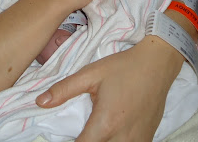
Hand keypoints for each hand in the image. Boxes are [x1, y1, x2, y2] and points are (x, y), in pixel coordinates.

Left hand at [36, 36, 183, 141]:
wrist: (158, 64)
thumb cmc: (123, 67)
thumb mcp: (91, 74)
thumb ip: (64, 89)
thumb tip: (40, 102)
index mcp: (106, 123)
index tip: (67, 137)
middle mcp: (123, 138)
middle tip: (81, 132)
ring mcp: (138, 141)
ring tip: (94, 131)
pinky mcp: (147, 139)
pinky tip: (111, 132)